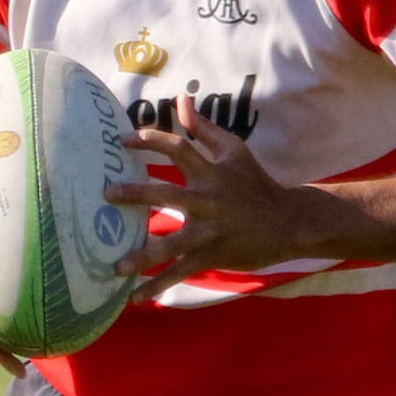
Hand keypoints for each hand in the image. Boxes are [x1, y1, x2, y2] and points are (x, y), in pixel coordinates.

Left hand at [106, 94, 303, 295]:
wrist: (289, 222)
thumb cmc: (256, 184)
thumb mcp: (235, 150)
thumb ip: (204, 128)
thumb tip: (182, 99)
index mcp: (211, 172)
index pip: (178, 148)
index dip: (151, 140)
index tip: (123, 140)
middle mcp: (208, 199)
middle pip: (166, 194)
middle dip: (135, 194)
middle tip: (106, 194)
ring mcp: (209, 230)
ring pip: (171, 244)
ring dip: (142, 256)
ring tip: (115, 266)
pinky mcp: (211, 255)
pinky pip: (180, 271)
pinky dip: (157, 285)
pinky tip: (134, 297)